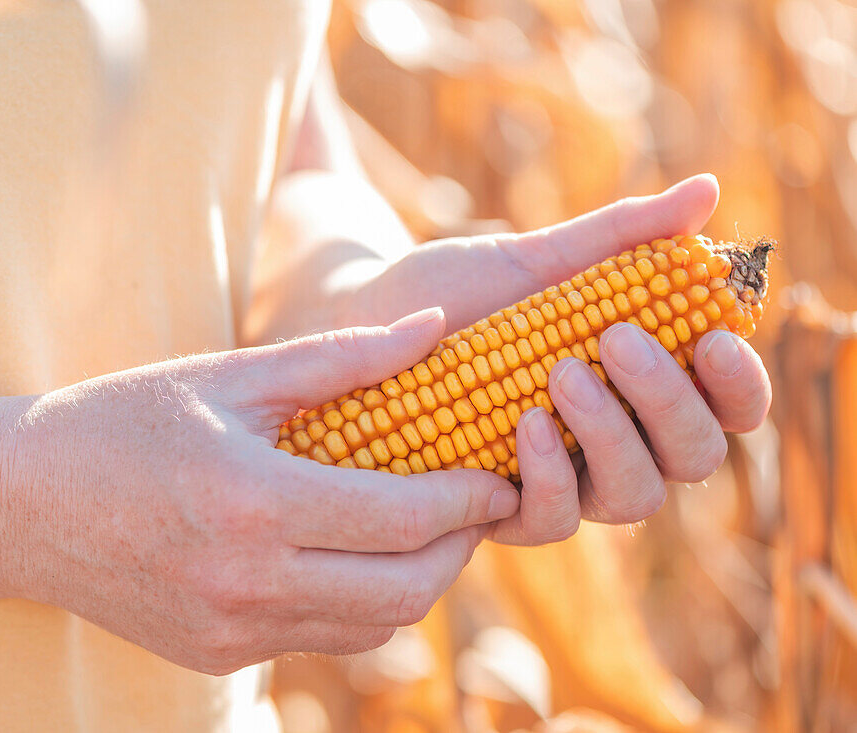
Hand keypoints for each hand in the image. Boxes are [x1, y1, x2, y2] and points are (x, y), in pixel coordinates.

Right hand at [4, 309, 519, 674]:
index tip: (498, 472)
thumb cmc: (124, 421)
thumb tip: (438, 328)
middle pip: (406, 591)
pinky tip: (349, 552)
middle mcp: (245, 584)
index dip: (468, 497)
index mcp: (252, 504)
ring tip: (419, 525)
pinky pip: (321, 639)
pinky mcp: (218, 654)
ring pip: (373, 627)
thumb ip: (344, 357)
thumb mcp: (231, 376)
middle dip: (459, 548)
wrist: (19, 504)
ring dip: (415, 580)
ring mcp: (231, 631)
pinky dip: (358, 602)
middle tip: (473, 503)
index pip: (401, 517)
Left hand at [349, 174, 771, 543]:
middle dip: (668, 401)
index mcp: (640, 386)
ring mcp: (561, 482)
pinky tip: (523, 424)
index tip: (710, 335)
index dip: (739, 383)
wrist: (366, 323)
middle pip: (693, 456)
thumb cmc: (457, 292)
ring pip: (633, 497)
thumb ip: (620, 236)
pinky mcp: (502, 510)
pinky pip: (551, 521)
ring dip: (612, 436)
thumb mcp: (536, 259)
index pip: (728, 406)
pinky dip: (550, 477)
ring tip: (562, 374)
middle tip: (615, 340)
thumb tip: (708, 189)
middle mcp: (614, 443)